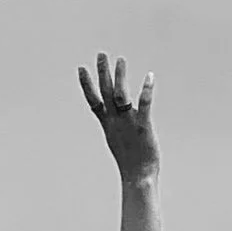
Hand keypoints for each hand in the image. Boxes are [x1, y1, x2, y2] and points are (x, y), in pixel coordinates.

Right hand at [78, 53, 158, 181]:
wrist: (137, 177)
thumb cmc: (129, 161)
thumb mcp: (117, 140)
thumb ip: (115, 126)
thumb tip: (113, 119)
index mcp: (108, 124)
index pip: (93, 101)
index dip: (86, 84)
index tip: (81, 68)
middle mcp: (115, 121)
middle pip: (106, 92)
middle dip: (103, 72)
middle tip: (101, 53)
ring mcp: (128, 123)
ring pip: (121, 95)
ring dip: (120, 76)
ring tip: (121, 59)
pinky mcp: (144, 126)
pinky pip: (144, 105)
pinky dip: (146, 90)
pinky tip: (150, 76)